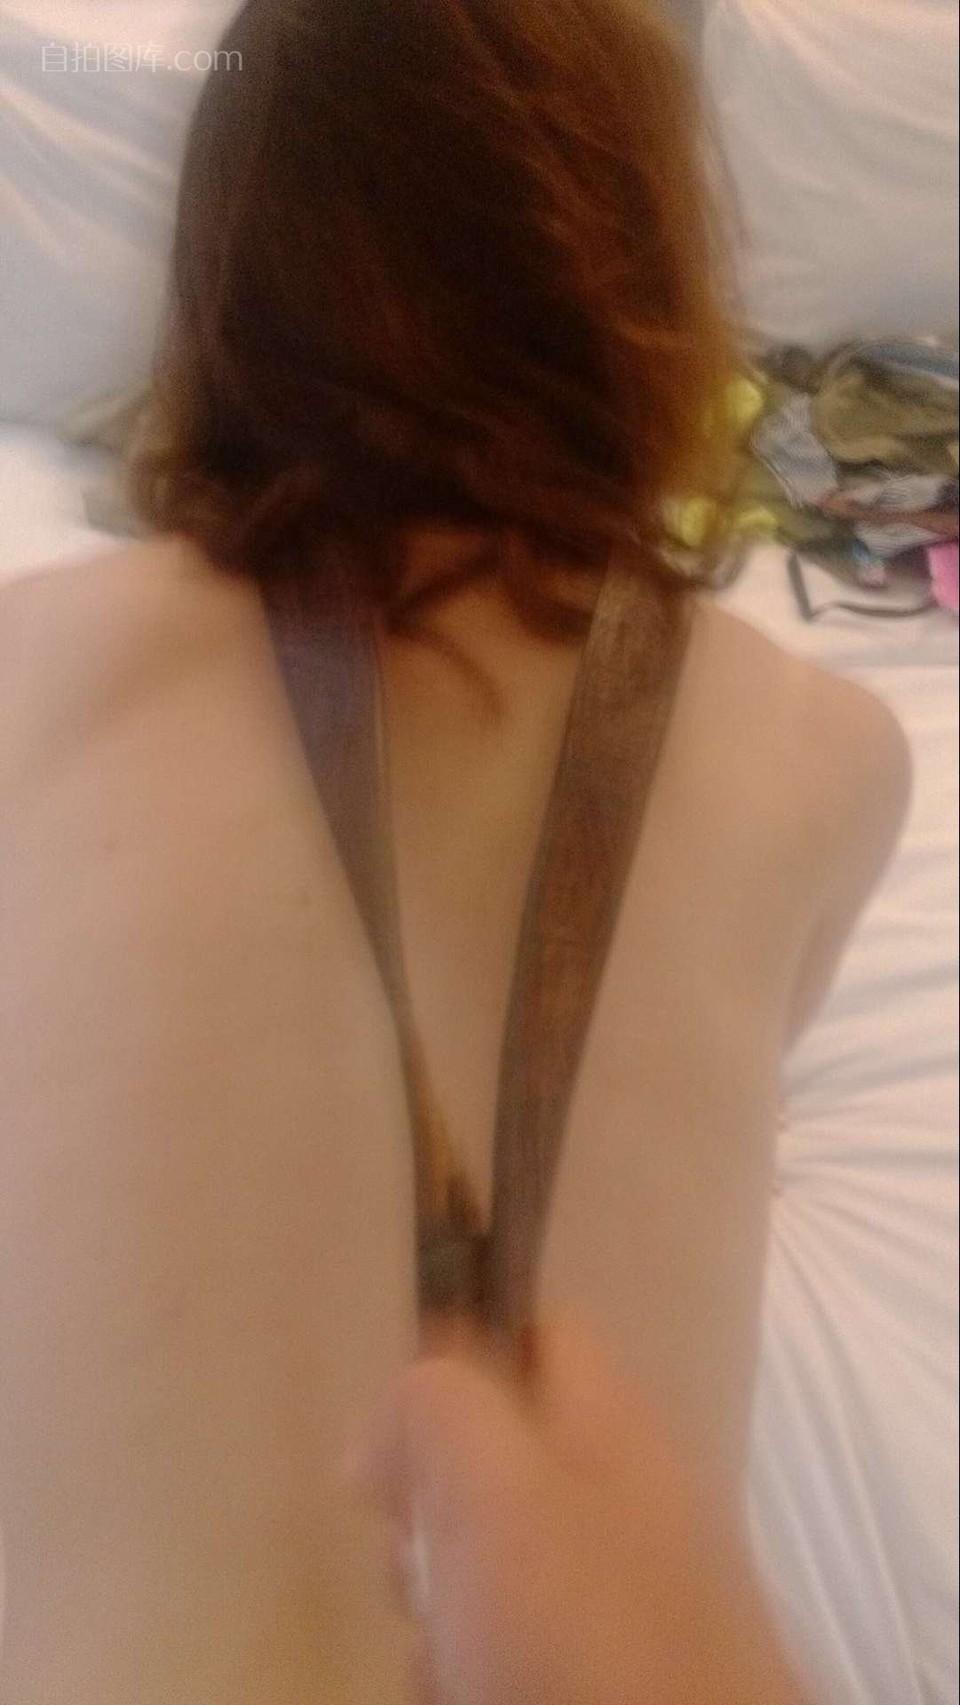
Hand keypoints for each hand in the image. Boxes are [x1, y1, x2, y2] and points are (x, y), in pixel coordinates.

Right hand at [350, 1317, 804, 1704]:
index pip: (535, 1334)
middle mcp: (625, 1501)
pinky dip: (467, 1675)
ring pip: (490, 1572)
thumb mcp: (495, 1488)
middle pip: (496, 1463)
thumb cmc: (587, 1635)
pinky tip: (461, 1694)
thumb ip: (434, 1409)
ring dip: (438, 1611)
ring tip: (442, 1658)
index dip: (454, 1358)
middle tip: (411, 1564)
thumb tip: (388, 1428)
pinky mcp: (608, 1680)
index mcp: (614, 1426)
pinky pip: (509, 1654)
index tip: (395, 1434)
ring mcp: (624, 1601)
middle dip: (429, 1513)